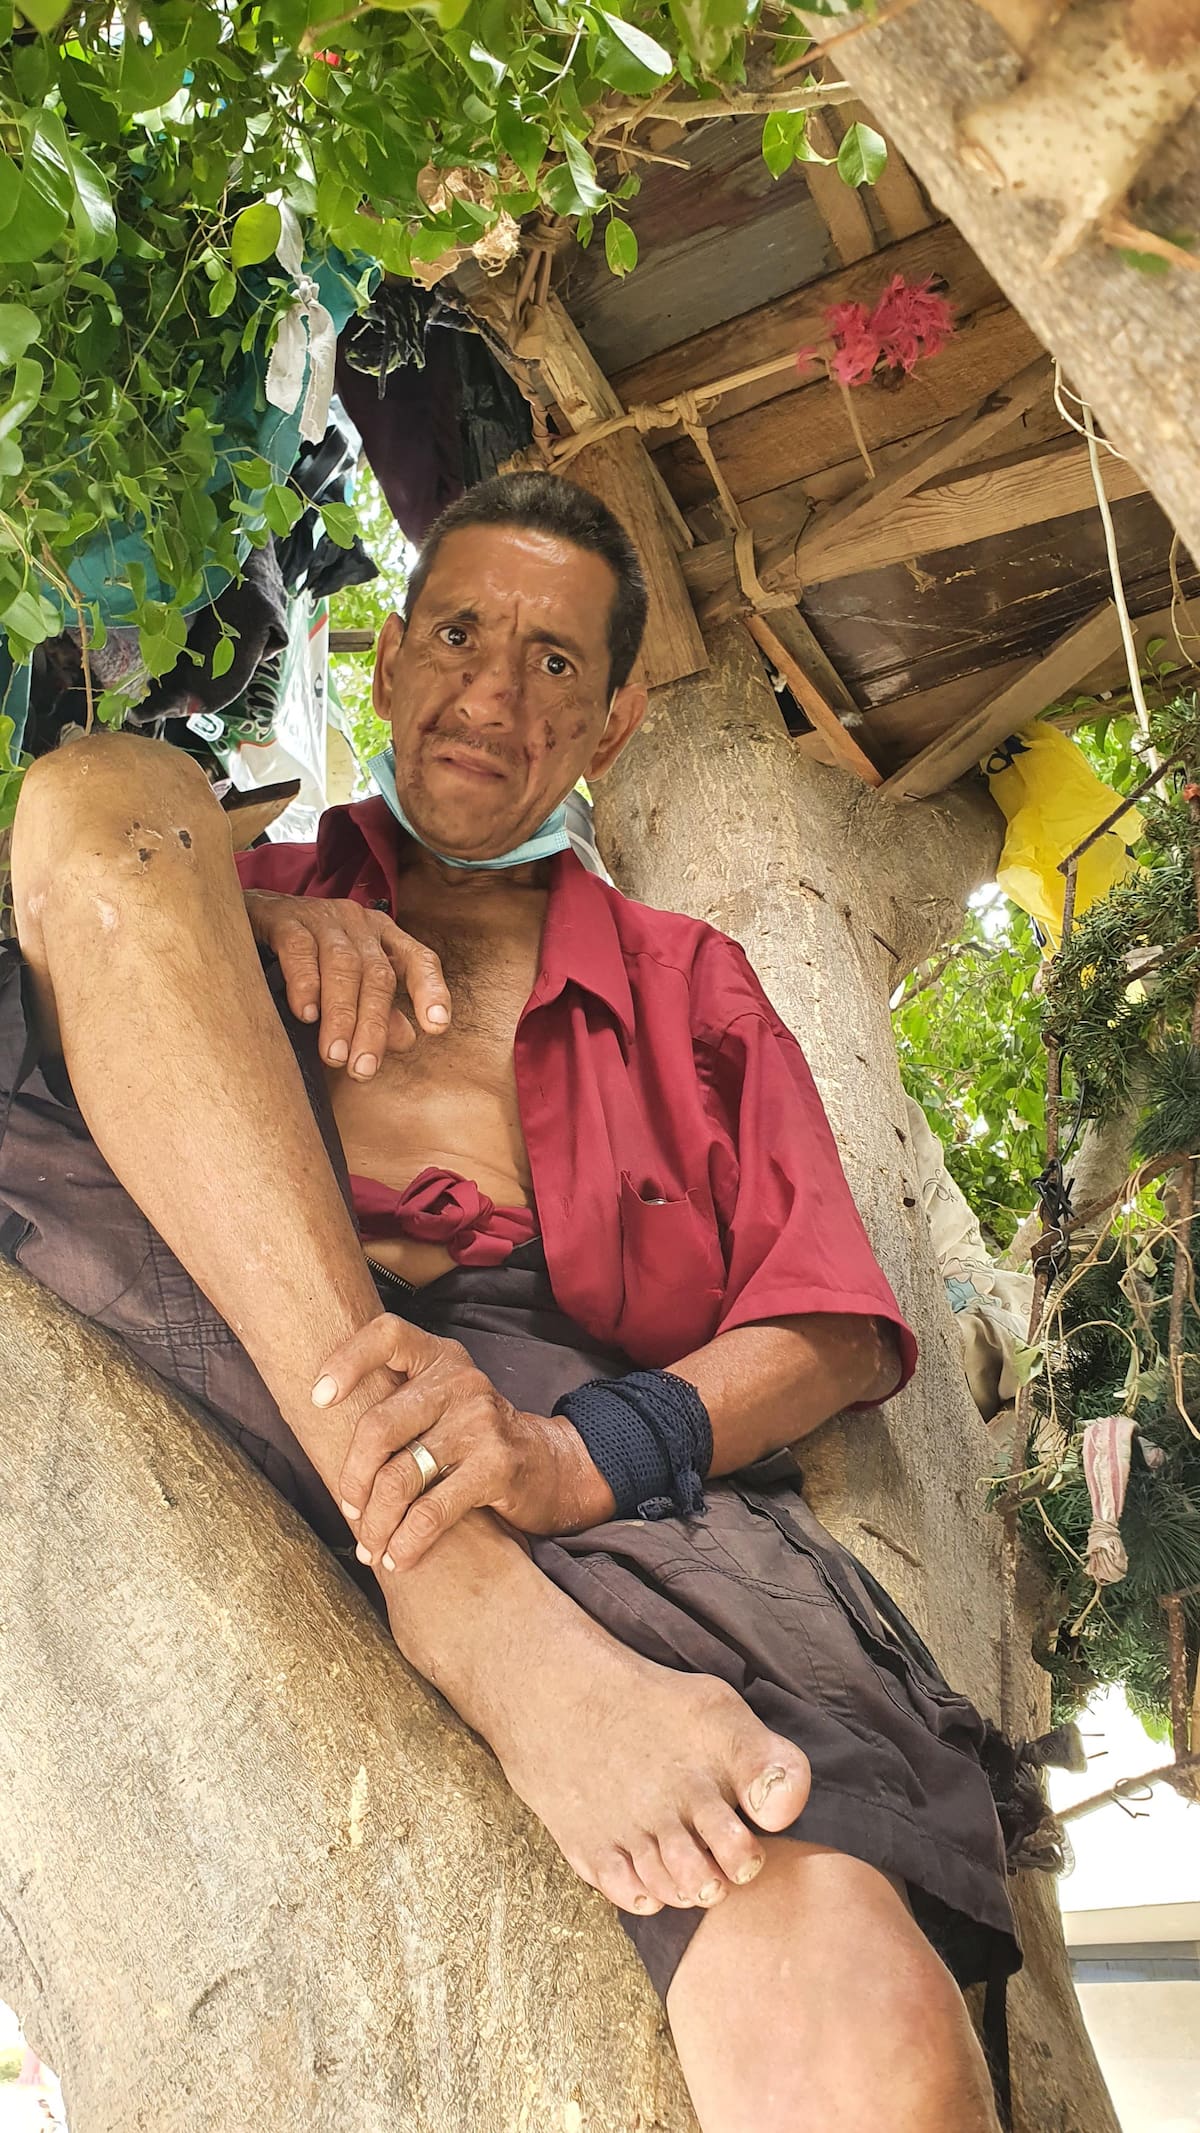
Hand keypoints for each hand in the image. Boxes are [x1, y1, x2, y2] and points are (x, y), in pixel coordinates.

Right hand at [244, 891, 449, 1078]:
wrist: (237, 919)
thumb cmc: (301, 959)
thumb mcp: (343, 986)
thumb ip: (376, 1011)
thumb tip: (407, 1040)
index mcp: (381, 936)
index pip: (418, 960)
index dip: (431, 991)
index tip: (436, 1028)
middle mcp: (358, 923)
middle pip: (378, 975)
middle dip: (373, 1025)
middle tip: (363, 1069)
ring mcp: (322, 917)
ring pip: (343, 965)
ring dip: (340, 1015)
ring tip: (334, 1056)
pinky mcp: (283, 917)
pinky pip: (300, 949)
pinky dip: (305, 983)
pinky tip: (304, 1015)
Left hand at [312, 1315, 616, 1567]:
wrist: (548, 1464)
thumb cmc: (473, 1437)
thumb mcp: (441, 1402)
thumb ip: (396, 1403)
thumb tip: (322, 1441)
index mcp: (438, 1358)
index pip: (387, 1336)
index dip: (347, 1361)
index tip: (318, 1399)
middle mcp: (460, 1381)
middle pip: (380, 1425)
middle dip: (353, 1477)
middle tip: (348, 1508)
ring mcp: (480, 1422)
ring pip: (401, 1476)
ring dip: (376, 1522)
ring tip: (369, 1546)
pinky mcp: (496, 1466)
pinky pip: (432, 1511)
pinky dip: (406, 1542)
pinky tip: (398, 1558)